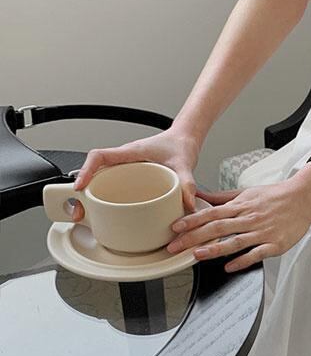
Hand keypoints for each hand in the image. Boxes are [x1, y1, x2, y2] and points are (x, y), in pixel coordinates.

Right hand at [69, 121, 199, 215]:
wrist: (184, 140)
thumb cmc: (178, 145)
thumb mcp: (184, 163)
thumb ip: (186, 182)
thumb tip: (186, 202)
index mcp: (131, 152)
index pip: (100, 156)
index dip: (86, 170)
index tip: (79, 186)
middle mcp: (124, 160)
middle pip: (94, 172)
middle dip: (82, 191)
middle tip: (78, 211)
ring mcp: (125, 170)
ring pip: (99, 180)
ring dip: (90, 197)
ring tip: (84, 215)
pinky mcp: (129, 178)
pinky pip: (110, 186)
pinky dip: (102, 198)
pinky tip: (104, 213)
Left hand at [168, 162, 310, 271]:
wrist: (303, 196)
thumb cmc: (275, 195)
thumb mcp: (247, 192)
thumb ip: (223, 198)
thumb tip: (202, 196)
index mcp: (240, 205)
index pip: (211, 212)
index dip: (191, 220)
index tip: (175, 227)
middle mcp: (248, 217)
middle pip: (217, 227)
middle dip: (193, 237)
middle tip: (175, 246)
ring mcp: (261, 231)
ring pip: (234, 241)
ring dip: (214, 248)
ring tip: (197, 255)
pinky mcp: (274, 244)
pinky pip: (256, 253)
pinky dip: (242, 260)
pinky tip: (229, 267)